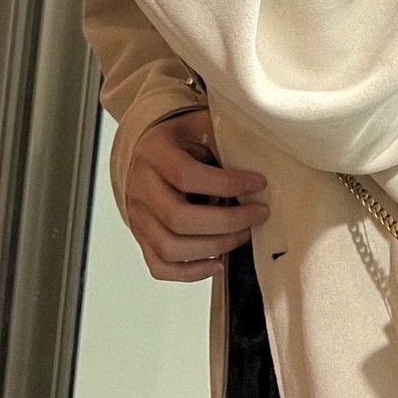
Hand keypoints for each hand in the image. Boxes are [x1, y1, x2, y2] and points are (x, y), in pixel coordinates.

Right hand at [125, 108, 268, 281]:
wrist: (148, 147)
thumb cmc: (182, 138)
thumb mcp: (202, 125)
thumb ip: (223, 141)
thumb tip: (257, 165)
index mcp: (155, 154)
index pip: (187, 176)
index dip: (227, 184)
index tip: (259, 184)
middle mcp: (141, 187)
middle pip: (179, 218)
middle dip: (228, 222)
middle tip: (258, 214)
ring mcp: (138, 216)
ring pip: (170, 247)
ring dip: (215, 247)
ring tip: (244, 235)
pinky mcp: (142, 237)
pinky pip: (160, 266)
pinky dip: (190, 272)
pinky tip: (218, 264)